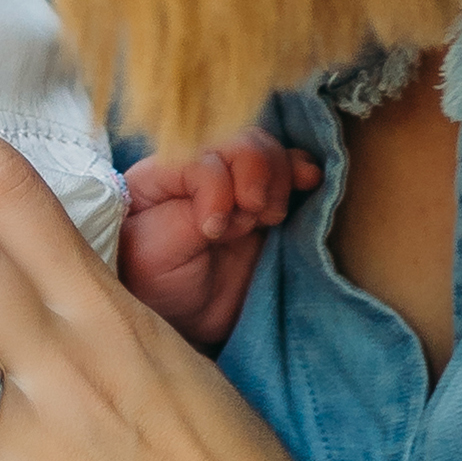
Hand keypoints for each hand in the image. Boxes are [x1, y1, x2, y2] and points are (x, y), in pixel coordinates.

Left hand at [120, 129, 321, 349]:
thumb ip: (186, 219)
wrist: (186, 319)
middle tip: (252, 218)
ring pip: (266, 150)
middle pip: (237, 141)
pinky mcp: (264, 200)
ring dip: (277, 178)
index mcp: (159, 174)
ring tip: (268, 218)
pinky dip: (301, 170)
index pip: (198, 154)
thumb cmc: (156, 285)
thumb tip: (231, 200)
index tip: (213, 230)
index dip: (216, 185)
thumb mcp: (154, 254)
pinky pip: (289, 168)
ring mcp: (234, 182)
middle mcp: (198, 168)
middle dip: (254, 174)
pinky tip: (308, 181)